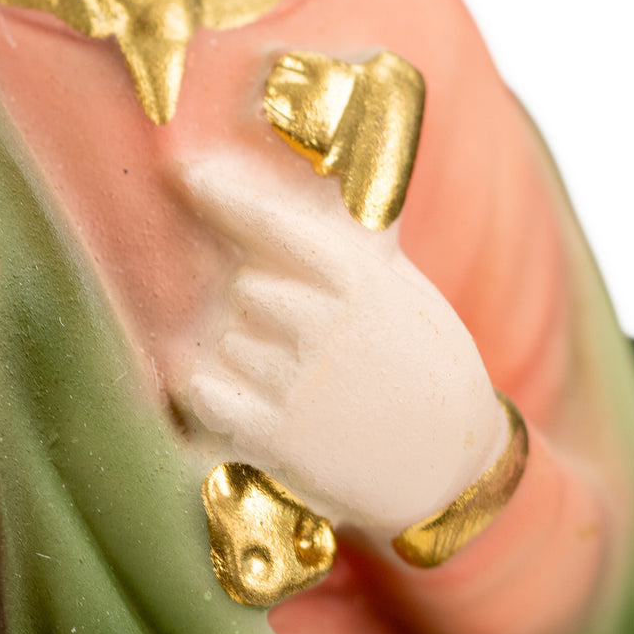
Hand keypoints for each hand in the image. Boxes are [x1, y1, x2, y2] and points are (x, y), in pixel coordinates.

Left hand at [181, 149, 505, 533]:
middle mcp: (321, 323)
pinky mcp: (279, 437)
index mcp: (354, 278)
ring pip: (226, 342)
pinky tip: (237, 399)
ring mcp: (298, 381)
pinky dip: (211, 393)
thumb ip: (346, 248)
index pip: (270, 223)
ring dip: (244, 355)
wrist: (449, 460)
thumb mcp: (398, 288)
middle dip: (258, 305)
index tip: (184, 173)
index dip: (221, 196)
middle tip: (299, 334)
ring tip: (296, 378)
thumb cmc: (423, 359)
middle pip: (243, 289)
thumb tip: (300, 188)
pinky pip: (208, 395)